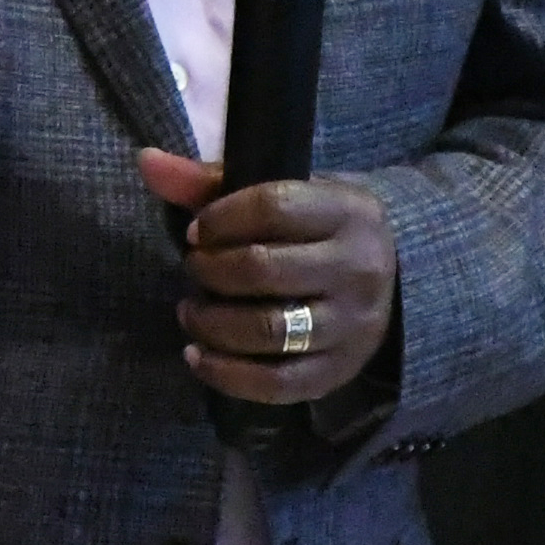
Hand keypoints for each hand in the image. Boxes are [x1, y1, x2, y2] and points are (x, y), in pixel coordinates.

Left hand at [137, 149, 397, 404]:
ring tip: (190, 312)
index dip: (220, 219)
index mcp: (347, 212)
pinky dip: (227, 374)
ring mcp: (352, 325)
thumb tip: (146, 161)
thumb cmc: (321, 228)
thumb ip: (211, 181)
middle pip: (263, 270)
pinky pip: (278, 383)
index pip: (274, 207)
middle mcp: (357, 268)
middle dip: (210, 271)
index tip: (196, 233)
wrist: (398, 278)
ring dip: (212, 324)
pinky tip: (197, 355)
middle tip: (193, 270)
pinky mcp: (339, 371)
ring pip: (269, 330)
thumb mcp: (286, 192)